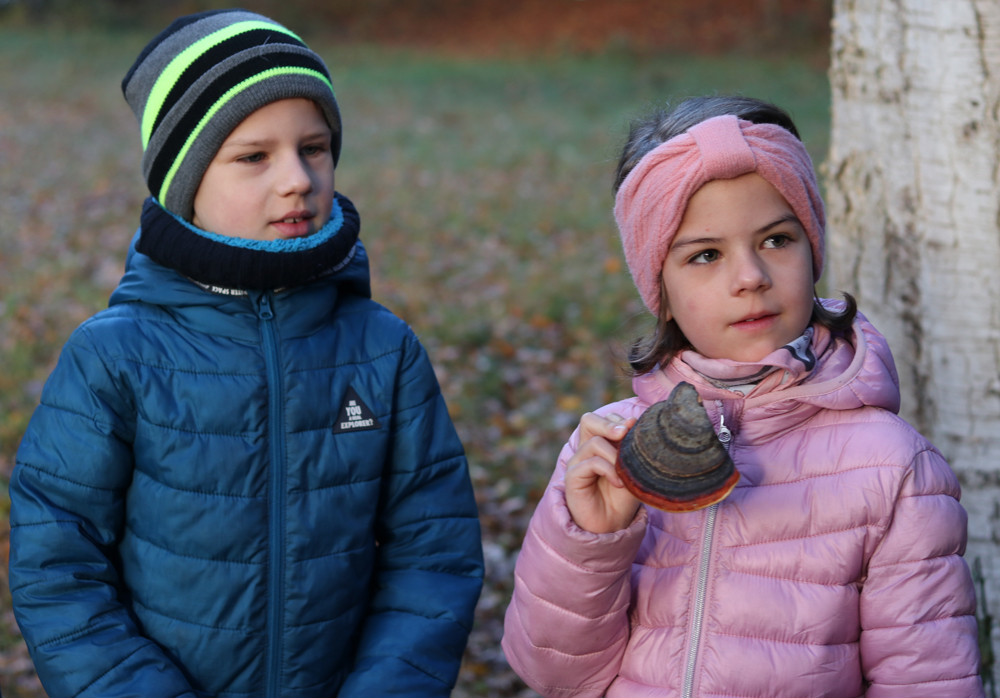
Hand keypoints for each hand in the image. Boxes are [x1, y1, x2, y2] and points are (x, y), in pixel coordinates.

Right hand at [564, 412, 640, 533]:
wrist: (612, 526)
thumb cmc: (623, 497)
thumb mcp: (632, 469)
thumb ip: (631, 447)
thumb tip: (633, 421)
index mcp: (599, 444)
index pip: (603, 419)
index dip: (619, 420)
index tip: (635, 429)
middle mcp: (585, 450)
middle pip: (589, 420)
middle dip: (609, 423)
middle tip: (626, 433)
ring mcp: (577, 462)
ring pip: (594, 442)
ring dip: (615, 455)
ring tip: (625, 472)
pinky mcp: (572, 477)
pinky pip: (591, 462)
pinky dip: (609, 470)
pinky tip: (619, 483)